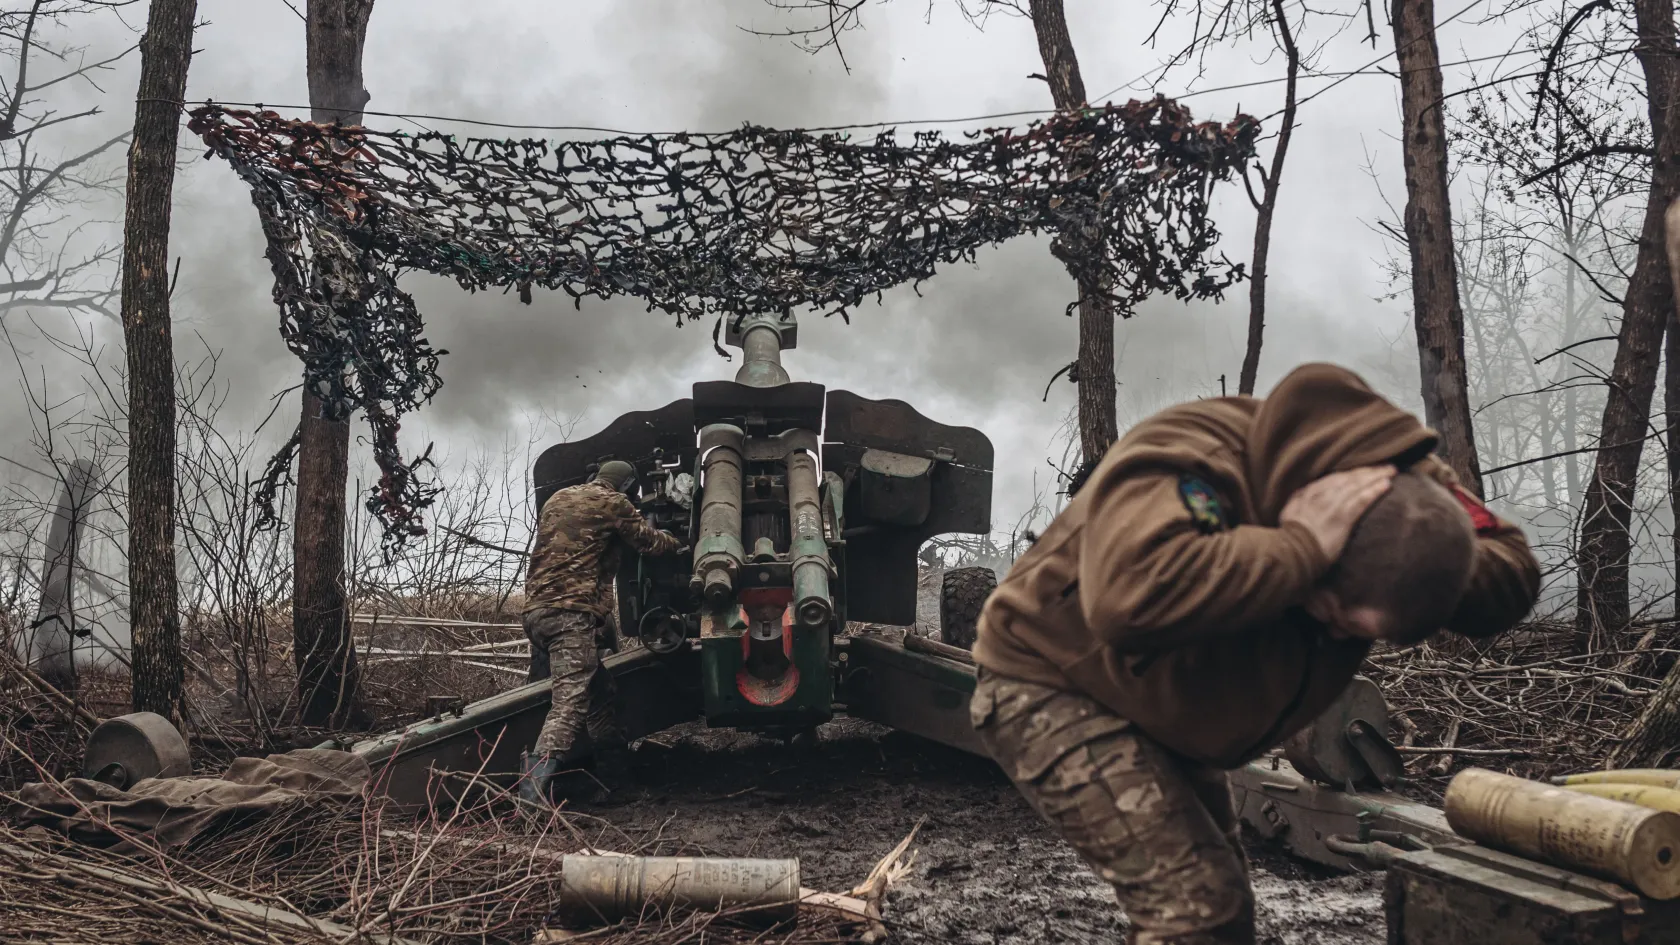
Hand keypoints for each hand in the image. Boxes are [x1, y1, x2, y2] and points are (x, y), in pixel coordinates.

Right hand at [1279, 465, 1395, 561]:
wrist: (1293, 551)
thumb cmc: (1291, 536)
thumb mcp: (1290, 511)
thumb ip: (1299, 499)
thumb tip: (1305, 493)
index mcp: (1309, 492)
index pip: (1336, 477)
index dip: (1353, 473)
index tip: (1366, 471)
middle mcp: (1321, 493)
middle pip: (1349, 478)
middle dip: (1368, 471)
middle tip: (1386, 467)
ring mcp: (1332, 504)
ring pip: (1357, 485)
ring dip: (1375, 477)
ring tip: (1390, 472)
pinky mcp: (1342, 516)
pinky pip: (1361, 500)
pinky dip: (1374, 491)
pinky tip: (1386, 485)